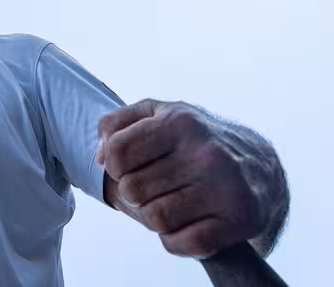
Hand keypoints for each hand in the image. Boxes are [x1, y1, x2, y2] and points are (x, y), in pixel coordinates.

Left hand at [97, 99, 267, 258]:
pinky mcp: (239, 220)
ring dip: (153, 217)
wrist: (259, 166)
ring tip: (171, 202)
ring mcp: (226, 187)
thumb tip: (99, 157)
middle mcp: (207, 152)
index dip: (114, 166)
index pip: (117, 153)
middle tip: (154, 187)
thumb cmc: (193, 138)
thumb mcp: (157, 115)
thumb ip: (116, 124)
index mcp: (181, 121)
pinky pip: (180, 244)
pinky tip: (187, 223)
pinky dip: (174, 240)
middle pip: (132, 190)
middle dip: (134, 193)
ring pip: (154, 219)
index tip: (130, 166)